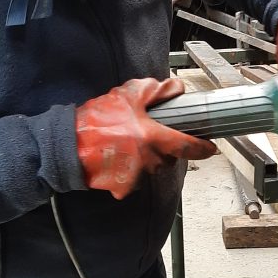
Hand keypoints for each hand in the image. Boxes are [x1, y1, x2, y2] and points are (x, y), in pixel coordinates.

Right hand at [75, 77, 216, 198]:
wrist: (67, 146)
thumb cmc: (96, 120)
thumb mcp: (127, 95)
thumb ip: (157, 90)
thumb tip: (177, 89)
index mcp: (151, 137)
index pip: (187, 146)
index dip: (203, 147)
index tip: (210, 146)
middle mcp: (148, 160)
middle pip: (170, 156)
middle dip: (167, 145)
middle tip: (150, 131)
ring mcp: (136, 177)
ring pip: (155, 166)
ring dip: (150, 155)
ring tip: (130, 141)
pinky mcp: (124, 188)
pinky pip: (138, 176)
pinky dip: (133, 167)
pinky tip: (120, 155)